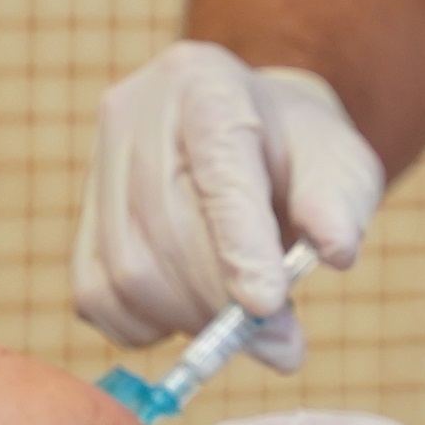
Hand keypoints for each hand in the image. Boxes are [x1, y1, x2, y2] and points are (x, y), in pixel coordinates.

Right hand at [71, 42, 384, 368]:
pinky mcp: (83, 216)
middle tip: (279, 340)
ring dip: (190, 319)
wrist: (250, 134)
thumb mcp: (340, 164)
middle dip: (221, 300)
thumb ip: (340, 204)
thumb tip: (335, 253)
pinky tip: (192, 315)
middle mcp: (135, 113)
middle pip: (164, 228)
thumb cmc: (298, 153)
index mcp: (205, 83)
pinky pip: (98, 295)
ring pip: (127, 269)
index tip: (266, 304)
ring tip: (240, 325)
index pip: (215, 169)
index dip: (237, 244)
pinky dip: (148, 326)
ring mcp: (98, 163)